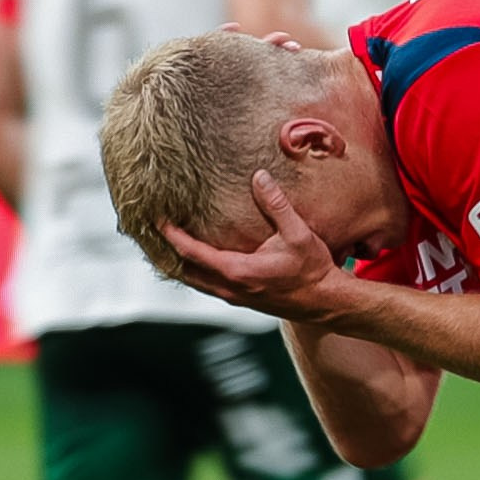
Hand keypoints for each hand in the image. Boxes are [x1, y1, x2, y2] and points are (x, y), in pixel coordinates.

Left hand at [161, 171, 355, 322]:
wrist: (326, 302)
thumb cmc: (313, 269)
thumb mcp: (297, 233)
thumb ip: (276, 205)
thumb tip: (259, 177)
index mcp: (237, 271)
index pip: (192, 253)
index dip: (171, 235)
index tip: (156, 219)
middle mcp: (230, 288)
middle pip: (185, 271)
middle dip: (167, 252)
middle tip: (153, 231)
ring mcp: (235, 297)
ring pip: (195, 282)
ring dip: (181, 264)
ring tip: (168, 245)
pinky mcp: (242, 300)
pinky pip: (208, 286)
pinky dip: (196, 272)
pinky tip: (197, 259)